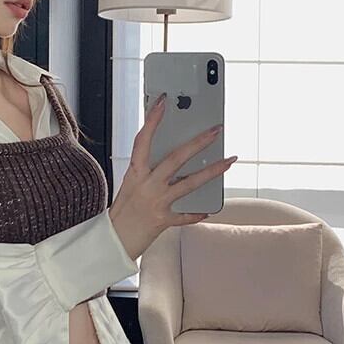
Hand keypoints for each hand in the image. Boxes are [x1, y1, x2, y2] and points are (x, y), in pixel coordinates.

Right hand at [108, 94, 234, 261]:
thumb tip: (173, 157)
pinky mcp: (164, 220)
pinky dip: (197, 212)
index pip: (143, 140)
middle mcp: (147, 185)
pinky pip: (186, 215)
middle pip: (176, 159)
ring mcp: (157, 202)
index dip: (152, 120)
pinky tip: (210, 207)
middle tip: (216, 130)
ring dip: (212, 171)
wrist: (113, 241)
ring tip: (229, 161)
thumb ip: (148, 170)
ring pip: (190, 183)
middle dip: (198, 143)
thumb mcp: (131, 184)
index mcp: (135, 173)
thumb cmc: (122, 211)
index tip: (162, 102)